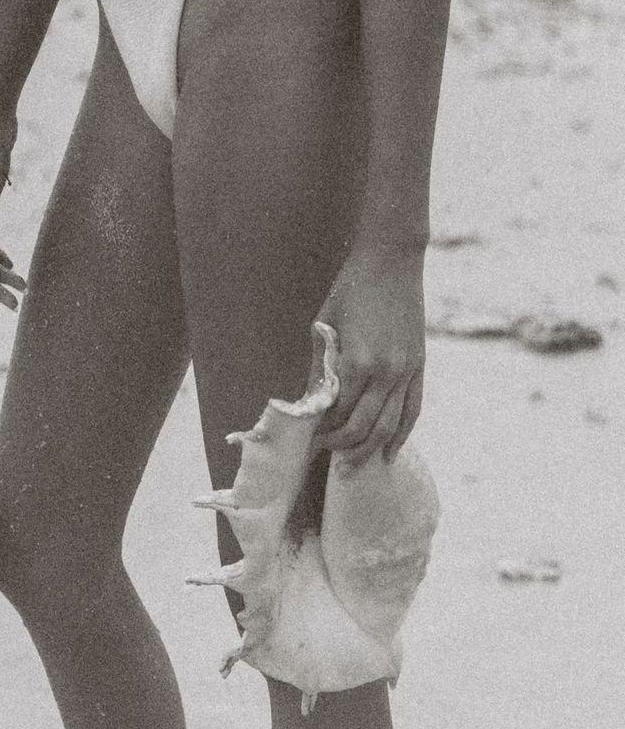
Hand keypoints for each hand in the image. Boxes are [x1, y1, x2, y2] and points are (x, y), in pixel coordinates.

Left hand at [312, 245, 425, 471]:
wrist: (393, 261)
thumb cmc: (351, 288)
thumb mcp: (325, 326)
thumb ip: (321, 368)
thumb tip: (311, 404)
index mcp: (358, 362)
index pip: (338, 413)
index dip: (323, 432)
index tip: (309, 442)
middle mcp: (386, 373)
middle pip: (365, 427)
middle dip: (344, 449)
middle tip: (329, 462)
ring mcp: (407, 371)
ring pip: (391, 425)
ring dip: (371, 450)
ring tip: (355, 468)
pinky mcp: (419, 365)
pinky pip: (413, 409)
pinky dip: (402, 434)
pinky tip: (390, 452)